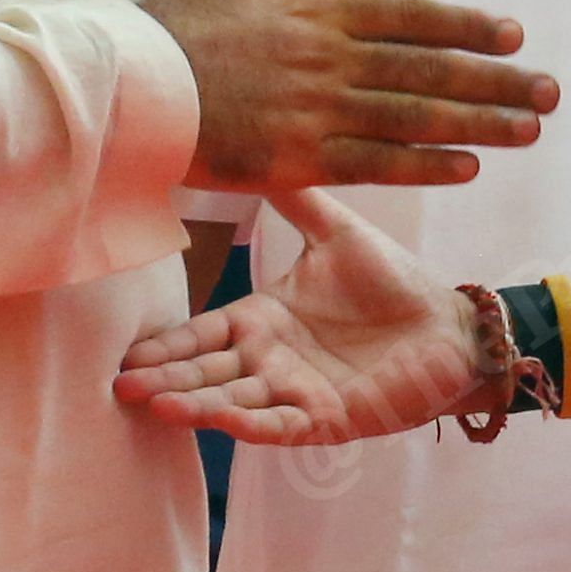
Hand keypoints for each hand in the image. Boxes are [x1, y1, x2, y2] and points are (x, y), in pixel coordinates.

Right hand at [116, 188, 488, 441]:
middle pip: (206, 373)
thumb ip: (295, 199)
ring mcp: (296, 394)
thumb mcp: (336, 233)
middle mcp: (271, 361)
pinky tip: (223, 421)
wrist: (452, 327)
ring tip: (155, 404)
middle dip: (164, 380)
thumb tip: (257, 145)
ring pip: (234, 403)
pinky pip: (283, 426)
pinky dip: (252, 424)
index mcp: (264, 319)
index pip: (202, 334)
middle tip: (119, 385)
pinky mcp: (328, 419)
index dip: (167, 345)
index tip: (124, 352)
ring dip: (196, 406)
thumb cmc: (395, 283)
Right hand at [143, 0, 557, 191]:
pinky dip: (426, 163)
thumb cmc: (169, 35)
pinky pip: (376, 162)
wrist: (126, 86)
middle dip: (495, 79)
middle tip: (550, 90)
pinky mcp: (297, 155)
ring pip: (415, 115)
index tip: (513, 35)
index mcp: (315, 13)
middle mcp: (329, 56)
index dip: (466, 26)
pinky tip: (469, 165)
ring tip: (529, 130)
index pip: (409, 16)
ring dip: (480, 122)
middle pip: (429, 67)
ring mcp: (317, 106)